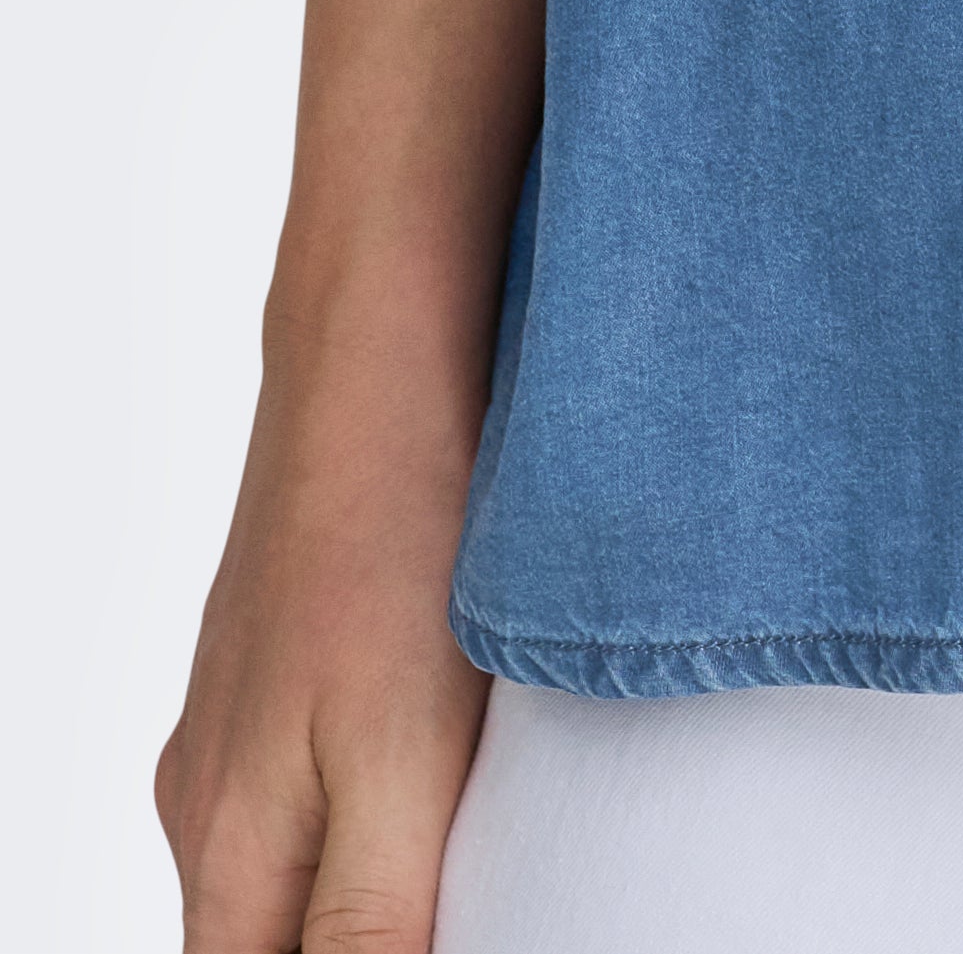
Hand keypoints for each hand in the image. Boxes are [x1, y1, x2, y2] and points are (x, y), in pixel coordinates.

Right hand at [156, 355, 489, 951]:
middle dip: (350, 940)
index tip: (435, 924)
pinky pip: (309, 782)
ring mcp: (240, 719)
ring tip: (462, 860)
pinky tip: (443, 771)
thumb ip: (363, 919)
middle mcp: (209, 795)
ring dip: (362, 888)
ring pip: (286, 865)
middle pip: (262, 938)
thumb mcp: (397, 763)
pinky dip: (368, 808)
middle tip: (465, 900)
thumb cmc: (398, 546)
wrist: (382, 356)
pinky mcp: (289, 657)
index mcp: (223, 847)